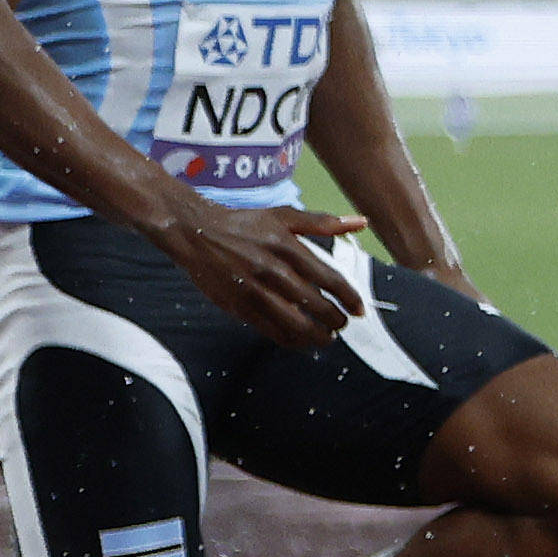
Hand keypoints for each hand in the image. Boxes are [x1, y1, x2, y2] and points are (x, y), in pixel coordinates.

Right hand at [158, 194, 374, 352]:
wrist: (196, 233)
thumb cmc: (244, 224)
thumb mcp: (284, 216)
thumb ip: (324, 222)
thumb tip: (361, 222)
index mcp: (288, 248)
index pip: (329, 279)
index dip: (349, 298)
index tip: (359, 309)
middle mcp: (273, 271)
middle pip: (316, 305)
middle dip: (336, 320)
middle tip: (343, 324)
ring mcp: (254, 291)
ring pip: (295, 324)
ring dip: (316, 336)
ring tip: (327, 338)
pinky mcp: (238, 306)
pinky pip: (270, 330)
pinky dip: (290, 340)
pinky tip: (300, 340)